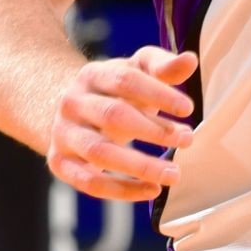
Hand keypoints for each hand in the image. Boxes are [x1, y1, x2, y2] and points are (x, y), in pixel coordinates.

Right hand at [48, 46, 196, 201]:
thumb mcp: (136, 72)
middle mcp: (72, 103)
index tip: (188, 108)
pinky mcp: (60, 163)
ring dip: (140, 165)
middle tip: (187, 139)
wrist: (69, 112)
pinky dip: (122, 190)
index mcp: (93, 75)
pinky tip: (152, 189)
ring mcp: (63, 134)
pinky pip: (90, 182)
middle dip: (153, 129)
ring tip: (173, 173)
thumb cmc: (114, 91)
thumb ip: (162, 67)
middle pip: (112, 115)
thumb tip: (190, 60)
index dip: (158, 93)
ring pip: (99, 152)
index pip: (125, 80)